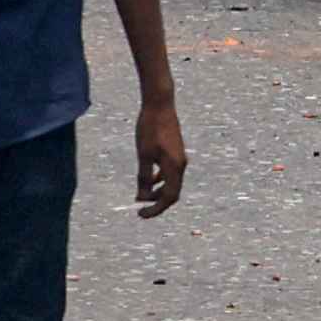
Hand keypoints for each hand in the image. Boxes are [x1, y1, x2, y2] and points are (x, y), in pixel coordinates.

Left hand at [132, 99, 186, 218]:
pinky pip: (169, 173)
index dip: (155, 209)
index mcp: (174, 167)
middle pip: (172, 193)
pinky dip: (159, 180)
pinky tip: (148, 180)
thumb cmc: (150, 128)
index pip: (168, 197)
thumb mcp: (143, 155)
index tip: (141, 214)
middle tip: (140, 209)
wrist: (160, 105)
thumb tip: (141, 198)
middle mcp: (180, 165)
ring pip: (170, 183)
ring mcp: (179, 158)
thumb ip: (143, 177)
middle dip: (156, 203)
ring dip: (157, 192)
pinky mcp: (175, 152)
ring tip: (141, 196)